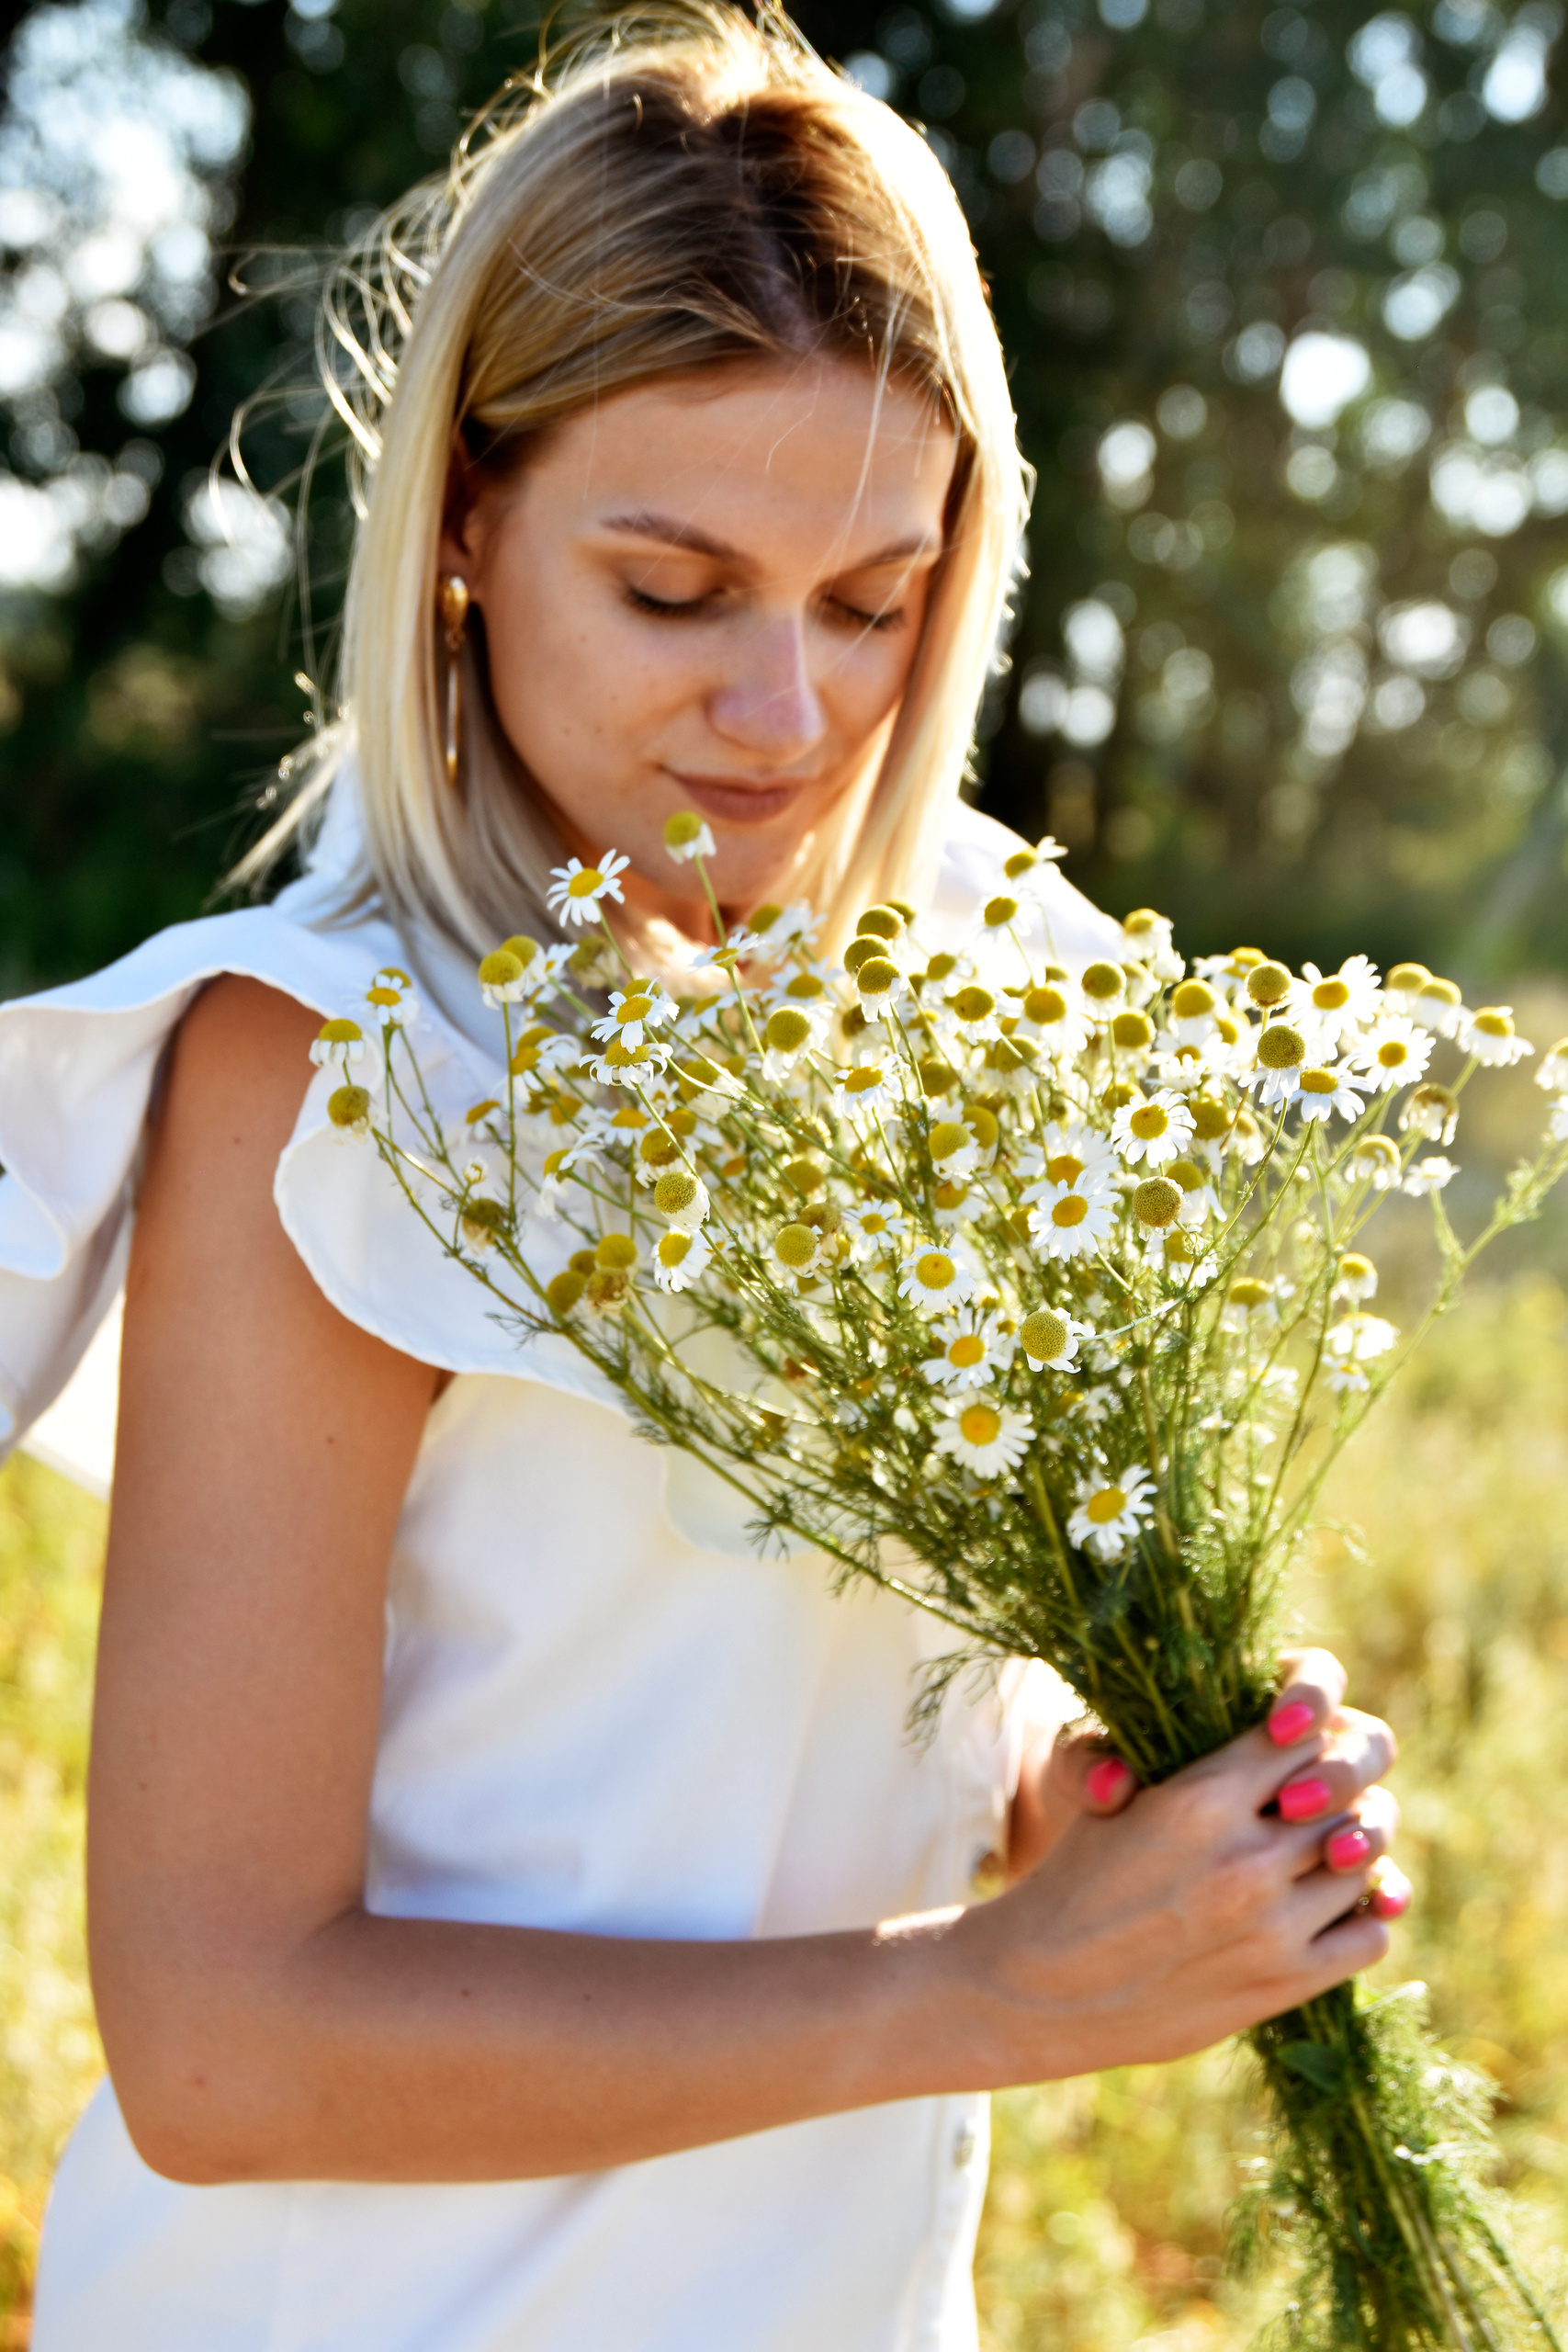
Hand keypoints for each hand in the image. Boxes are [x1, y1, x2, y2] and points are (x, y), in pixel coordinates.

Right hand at [963, 1647, 1404, 2080]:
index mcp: (1201, 1798)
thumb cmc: (1075, 1879)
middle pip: (1345, 1795)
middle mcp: (1248, 1858)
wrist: (1041, 1989)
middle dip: (1337, 1787)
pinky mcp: (1286, 1983)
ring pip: (1364, 1861)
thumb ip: (1198, 1765)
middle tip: (1317, 1793)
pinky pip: (1371, 1933)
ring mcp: (1274, 1925)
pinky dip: (1363, 1914)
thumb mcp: (1117, 1801)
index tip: (1297, 1738)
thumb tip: (1273, 1732)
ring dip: (1350, 1848)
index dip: (1308, 1729)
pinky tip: (1329, 1906)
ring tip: (1323, 1847)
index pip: (1303, 1735)